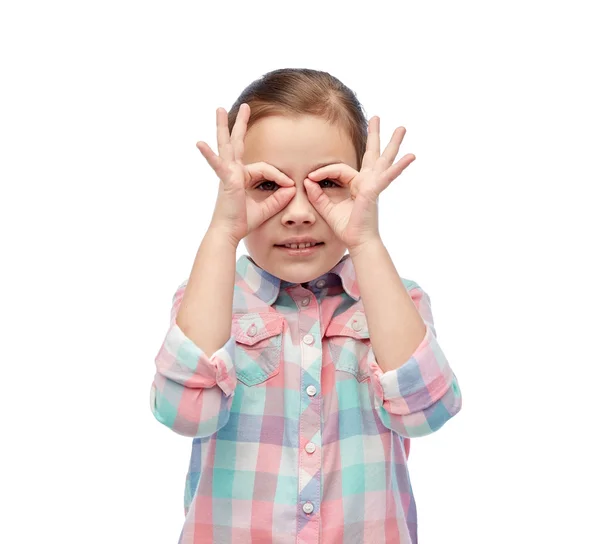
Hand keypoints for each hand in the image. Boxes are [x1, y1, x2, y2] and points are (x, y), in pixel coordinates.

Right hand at [196, 104, 295, 244]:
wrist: (229, 232)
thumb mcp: (265, 208)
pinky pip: (218, 164)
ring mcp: (227, 173)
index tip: (290, 186)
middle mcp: (233, 171)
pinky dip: (209, 155)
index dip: (280, 176)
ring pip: (226, 145)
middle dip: (241, 124)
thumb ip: (278, 198)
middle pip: (237, 143)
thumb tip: (292, 189)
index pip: (266, 168)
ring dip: (223, 126)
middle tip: (245, 107)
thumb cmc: (242, 222)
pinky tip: (200, 144)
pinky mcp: (225, 180)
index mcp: (242, 177)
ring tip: (219, 109)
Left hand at [303, 117, 414, 251]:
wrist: (357, 242)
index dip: (322, 171)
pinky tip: (411, 157)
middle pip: (371, 154)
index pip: (338, 169)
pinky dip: (398, 167)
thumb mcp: (326, 208)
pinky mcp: (375, 190)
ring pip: (383, 159)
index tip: (309, 178)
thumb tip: (307, 180)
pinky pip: (387, 176)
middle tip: (376, 117)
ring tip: (402, 128)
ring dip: (393, 143)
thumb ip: (317, 194)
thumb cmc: (346, 228)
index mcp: (356, 184)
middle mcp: (367, 181)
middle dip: (374, 135)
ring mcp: (373, 184)